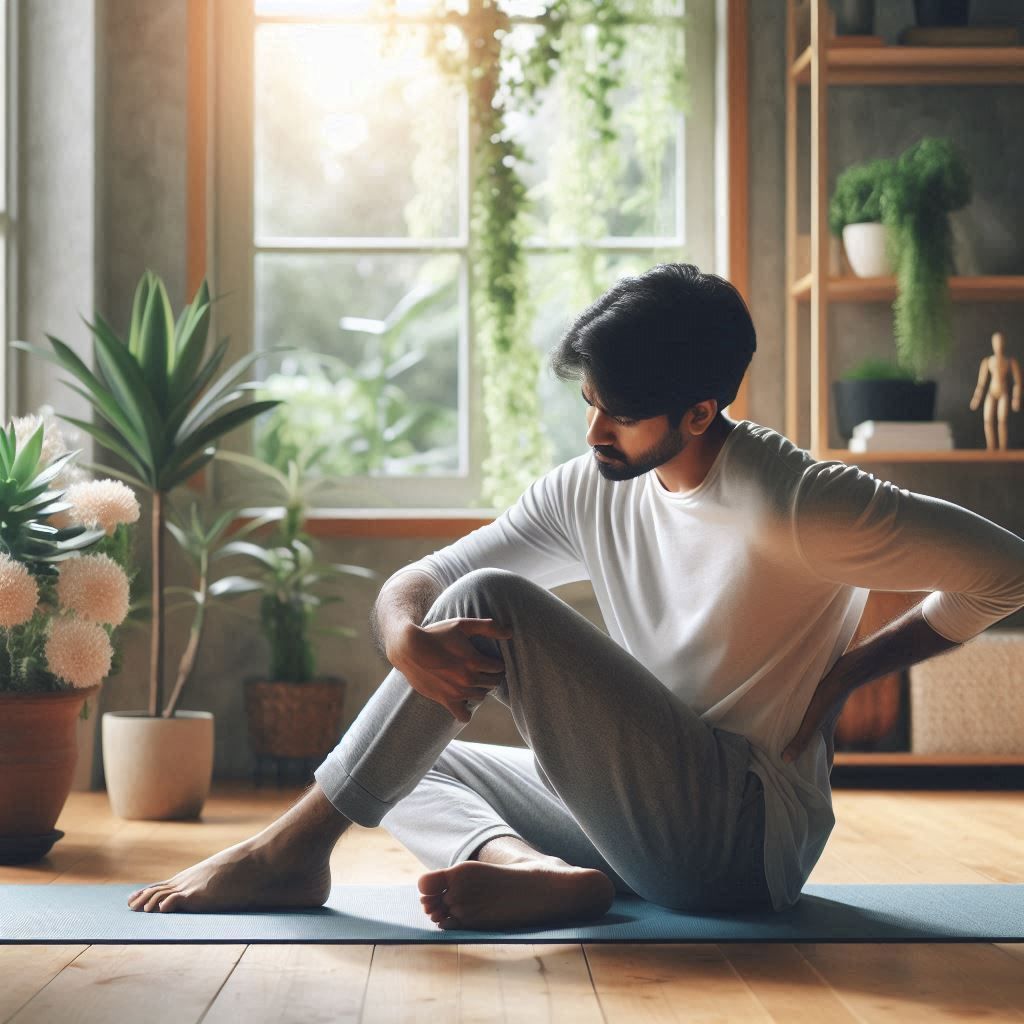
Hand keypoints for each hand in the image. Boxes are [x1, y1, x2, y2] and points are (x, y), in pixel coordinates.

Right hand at [388, 617, 512, 722]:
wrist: (408, 648)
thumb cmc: (436, 634)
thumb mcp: (462, 625)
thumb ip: (488, 627)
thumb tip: (510, 632)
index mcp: (475, 661)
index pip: (498, 667)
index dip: (496, 662)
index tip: (490, 659)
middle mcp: (468, 679)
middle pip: (493, 683)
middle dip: (492, 675)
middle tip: (483, 669)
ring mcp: (457, 692)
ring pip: (481, 696)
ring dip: (480, 689)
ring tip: (472, 680)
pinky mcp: (445, 700)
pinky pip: (463, 716)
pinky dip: (467, 712)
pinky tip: (464, 701)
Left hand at [780, 671, 848, 764]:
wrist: (846, 671)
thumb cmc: (829, 696)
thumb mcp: (812, 720)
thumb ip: (800, 739)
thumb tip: (786, 761)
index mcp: (826, 734)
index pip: (826, 760)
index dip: (823, 773)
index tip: (818, 786)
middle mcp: (827, 726)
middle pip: (819, 747)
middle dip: (810, 758)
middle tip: (796, 767)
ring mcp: (825, 713)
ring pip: (814, 731)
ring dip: (803, 737)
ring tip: (788, 742)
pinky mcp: (821, 699)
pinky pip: (811, 715)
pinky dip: (802, 720)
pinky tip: (793, 714)